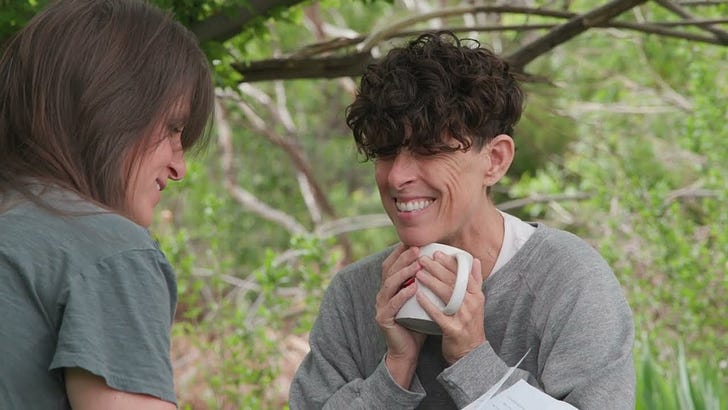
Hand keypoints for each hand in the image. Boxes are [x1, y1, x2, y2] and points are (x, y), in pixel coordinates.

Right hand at [375, 244, 426, 386]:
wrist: (408, 350)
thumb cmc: (417, 323)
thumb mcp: (423, 299)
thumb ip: (428, 283)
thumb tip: (446, 265)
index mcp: (390, 287)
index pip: (393, 264)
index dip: (401, 252)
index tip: (415, 242)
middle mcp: (383, 293)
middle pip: (390, 269)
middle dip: (403, 257)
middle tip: (417, 249)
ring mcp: (381, 305)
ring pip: (390, 284)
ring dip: (404, 272)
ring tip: (417, 265)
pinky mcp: (383, 318)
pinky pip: (392, 304)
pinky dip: (402, 294)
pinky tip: (413, 288)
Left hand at [416, 254, 484, 364]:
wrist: (470, 353)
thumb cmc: (469, 325)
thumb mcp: (476, 302)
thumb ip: (475, 281)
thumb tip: (475, 260)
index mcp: (477, 295)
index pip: (463, 274)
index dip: (449, 262)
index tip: (436, 253)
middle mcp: (472, 304)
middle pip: (453, 281)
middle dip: (437, 268)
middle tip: (422, 259)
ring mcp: (463, 317)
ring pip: (446, 294)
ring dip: (431, 282)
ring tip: (417, 273)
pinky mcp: (453, 330)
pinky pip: (438, 314)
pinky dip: (428, 304)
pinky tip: (417, 295)